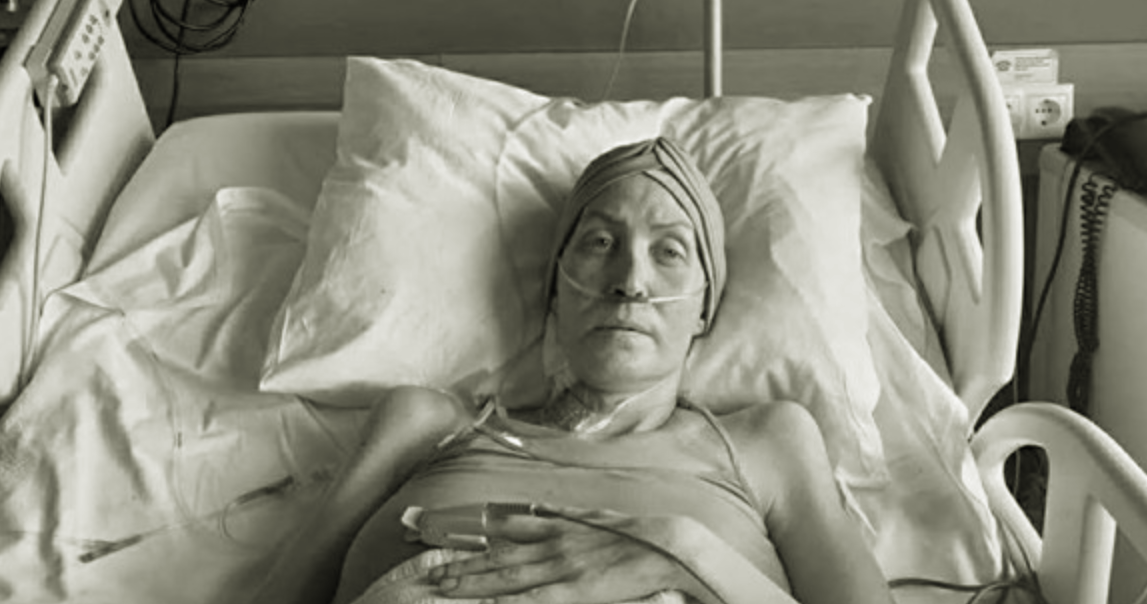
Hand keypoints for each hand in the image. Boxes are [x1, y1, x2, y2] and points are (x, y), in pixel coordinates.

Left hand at [427, 504, 687, 603]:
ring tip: (444, 588)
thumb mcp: (598, 515)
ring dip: (473, 582)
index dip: (475, 530)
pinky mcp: (575, 590)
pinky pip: (534, 598)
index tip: (449, 533)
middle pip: (499, 556)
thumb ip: (566, 512)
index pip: (506, 525)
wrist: (668, 547)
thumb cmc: (636, 533)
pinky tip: (487, 603)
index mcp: (560, 524)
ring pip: (507, 577)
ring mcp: (562, 567)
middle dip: (463, 565)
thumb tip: (539, 504)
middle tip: (432, 574)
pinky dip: (508, 600)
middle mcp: (554, 543)